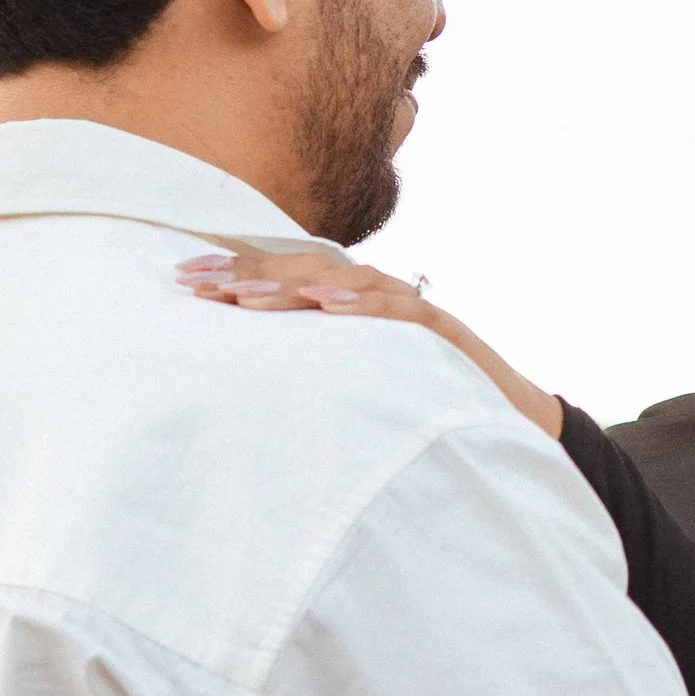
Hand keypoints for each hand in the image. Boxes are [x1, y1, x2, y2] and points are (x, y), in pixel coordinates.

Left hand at [176, 252, 563, 437]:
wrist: (512, 424)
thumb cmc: (427, 407)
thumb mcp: (360, 384)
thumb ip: (317, 367)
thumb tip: (243, 376)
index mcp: (357, 307)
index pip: (291, 278)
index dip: (238, 273)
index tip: (182, 281)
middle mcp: (383, 298)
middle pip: (310, 270)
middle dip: (250, 273)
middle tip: (195, 284)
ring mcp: (415, 313)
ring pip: (349, 284)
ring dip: (294, 287)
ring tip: (243, 297)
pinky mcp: (448, 337)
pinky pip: (403, 314)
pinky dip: (365, 307)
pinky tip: (327, 307)